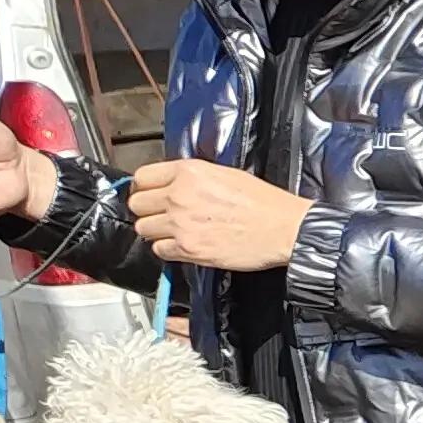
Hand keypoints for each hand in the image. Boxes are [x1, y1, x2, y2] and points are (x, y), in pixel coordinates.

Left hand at [126, 158, 309, 271]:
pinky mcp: (188, 248)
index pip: (142, 177)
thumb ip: (193, 177)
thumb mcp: (227, 174)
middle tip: (162, 215)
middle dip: (147, 210)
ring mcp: (181, 223)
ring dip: (155, 231)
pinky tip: (183, 245)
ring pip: (143, 228)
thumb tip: (174, 184)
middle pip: (137, 204)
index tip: (149, 195)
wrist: (286, 229)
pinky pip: (159, 250)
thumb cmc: (265, 204)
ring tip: (174, 231)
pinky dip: (167, 249)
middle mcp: (179, 195)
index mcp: (189, 172)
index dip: (144, 188)